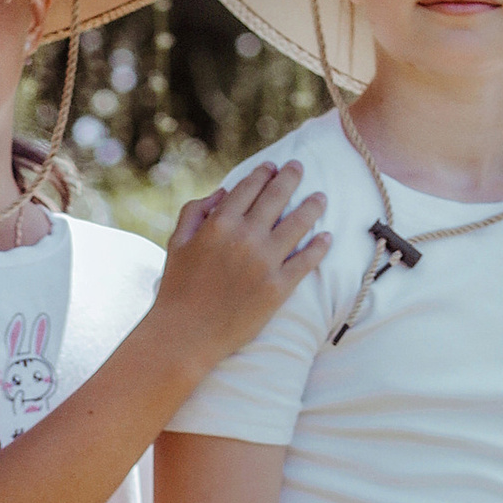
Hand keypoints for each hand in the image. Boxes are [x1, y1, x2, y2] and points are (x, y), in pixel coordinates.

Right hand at [159, 161, 328, 362]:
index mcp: (219, 224)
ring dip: (313, 206)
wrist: (185, 335)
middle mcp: (245, 237)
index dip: (264, 173)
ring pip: (299, 223)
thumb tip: (222, 193)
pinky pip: (307, 260)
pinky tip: (326, 237)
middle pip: (277, 197)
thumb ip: (195, 211)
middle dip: (291, 177)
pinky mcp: (279, 287)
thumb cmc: (177, 289)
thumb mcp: (176, 243)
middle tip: (299, 168)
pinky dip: (319, 246)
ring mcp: (265, 262)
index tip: (273, 168)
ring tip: (320, 198)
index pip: (249, 187)